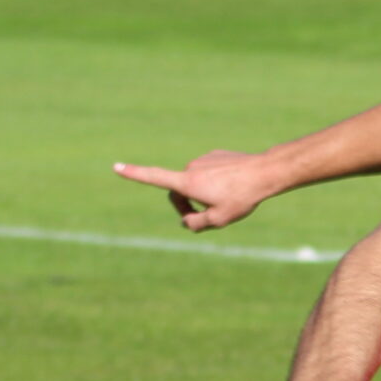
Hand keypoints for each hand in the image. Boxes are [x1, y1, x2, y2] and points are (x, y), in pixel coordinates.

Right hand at [112, 150, 274, 230]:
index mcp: (187, 182)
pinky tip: (233, 188)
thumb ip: (196, 224)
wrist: (264, 172)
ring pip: (196, 183)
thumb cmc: (242, 197)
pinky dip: (215, 184)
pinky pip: (209, 174)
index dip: (134, 174)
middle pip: (179, 192)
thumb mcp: (219, 219)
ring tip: (227, 201)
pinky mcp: (215, 156)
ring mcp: (202, 160)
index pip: (155, 177)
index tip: (116, 166)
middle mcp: (191, 167)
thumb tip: (185, 221)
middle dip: (186, 206)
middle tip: (207, 218)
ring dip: (203, 195)